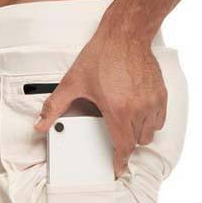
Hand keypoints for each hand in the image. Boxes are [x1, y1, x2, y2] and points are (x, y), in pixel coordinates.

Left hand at [34, 25, 166, 175]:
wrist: (126, 35)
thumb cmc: (102, 56)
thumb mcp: (72, 82)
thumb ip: (54, 107)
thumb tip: (40, 125)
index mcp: (118, 110)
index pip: (123, 146)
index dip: (120, 161)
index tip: (117, 167)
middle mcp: (138, 108)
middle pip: (137, 142)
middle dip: (126, 145)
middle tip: (116, 140)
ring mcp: (152, 101)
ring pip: (150, 133)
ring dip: (139, 135)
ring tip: (126, 126)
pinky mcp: (161, 93)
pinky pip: (160, 119)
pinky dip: (151, 123)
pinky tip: (139, 116)